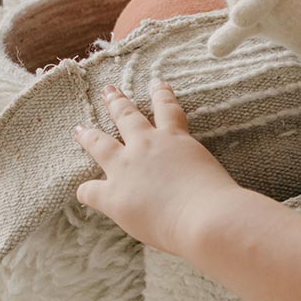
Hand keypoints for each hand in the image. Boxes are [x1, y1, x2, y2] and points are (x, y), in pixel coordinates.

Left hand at [73, 80, 242, 256]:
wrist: (205, 217)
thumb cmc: (220, 201)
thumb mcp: (212, 174)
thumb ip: (198, 174)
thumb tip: (193, 187)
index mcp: (175, 139)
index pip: (168, 110)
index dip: (162, 95)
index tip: (158, 83)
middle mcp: (147, 147)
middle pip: (127, 117)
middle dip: (117, 103)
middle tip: (109, 91)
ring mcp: (126, 169)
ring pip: (100, 144)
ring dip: (88, 135)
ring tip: (79, 129)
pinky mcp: (113, 195)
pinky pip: (90, 190)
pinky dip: (86, 191)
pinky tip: (83, 192)